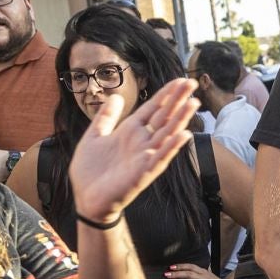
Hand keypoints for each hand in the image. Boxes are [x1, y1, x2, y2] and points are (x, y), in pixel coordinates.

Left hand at [69, 79, 198, 223]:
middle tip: (192, 82)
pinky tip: (183, 135)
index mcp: (130, 131)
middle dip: (178, 100)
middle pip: (164, 117)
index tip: (180, 80)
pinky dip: (171, 147)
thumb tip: (115, 96)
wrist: (86, 198)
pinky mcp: (143, 173)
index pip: (153, 108)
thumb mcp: (94, 136)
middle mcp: (141, 142)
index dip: (166, 94)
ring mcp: (145, 157)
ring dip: (180, 119)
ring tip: (193, 103)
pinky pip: (160, 158)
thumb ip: (106, 117)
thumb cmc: (90, 171)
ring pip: (167, 134)